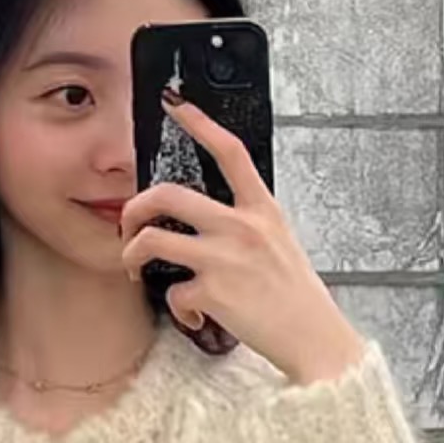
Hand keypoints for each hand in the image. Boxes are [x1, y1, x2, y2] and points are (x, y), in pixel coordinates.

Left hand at [120, 93, 368, 384]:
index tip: (174, 103)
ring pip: (151, 241)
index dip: (199, 122)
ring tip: (136, 270)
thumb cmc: (296, 296)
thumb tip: (208, 222)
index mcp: (262, 209)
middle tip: (129, 227)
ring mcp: (224, 258)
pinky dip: (179, 312)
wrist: (314, 338)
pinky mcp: (211, 292)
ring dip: (131, 257)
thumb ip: (248, 225)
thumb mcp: (280, 243)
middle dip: (133, 209)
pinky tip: (195, 319)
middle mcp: (241, 226)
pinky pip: (173, 295)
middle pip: (167, 194)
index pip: (229, 152)